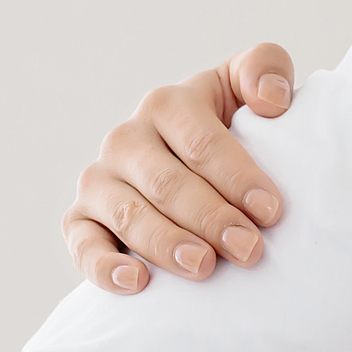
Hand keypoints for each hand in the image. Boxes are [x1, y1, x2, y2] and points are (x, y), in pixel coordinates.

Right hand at [62, 42, 296, 292]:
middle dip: (210, 218)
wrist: (185, 166)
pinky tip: (137, 283)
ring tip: (204, 267)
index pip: (200, 141)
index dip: (237, 176)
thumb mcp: (245, 90)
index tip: (270, 210)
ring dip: (167, 243)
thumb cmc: (226, 129)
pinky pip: (83, 245)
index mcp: (166, 104)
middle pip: (167, 183)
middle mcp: (125, 139)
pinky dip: (104, 266)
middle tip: (249, 249)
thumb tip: (271, 98)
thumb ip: (265, 69)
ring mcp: (99, 181)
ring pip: (129, 215)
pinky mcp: (80, 220)